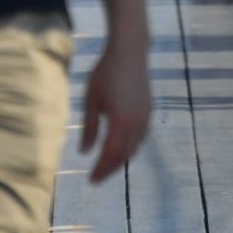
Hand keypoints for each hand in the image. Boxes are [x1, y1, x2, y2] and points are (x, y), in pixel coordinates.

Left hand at [80, 37, 149, 183]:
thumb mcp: (91, 100)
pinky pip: (140, 137)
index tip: (90, 180)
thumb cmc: (105, 73)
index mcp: (120, 120)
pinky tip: (120, 148)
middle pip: (124, 155)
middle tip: (96, 178)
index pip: (110, 154)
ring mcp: (145, 117)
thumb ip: (89, 128)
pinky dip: (129, 148)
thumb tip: (84, 152)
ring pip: (134, 148)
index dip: (101, 170)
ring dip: (120, 160)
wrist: (129, 52)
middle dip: (110, 169)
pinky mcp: (148, 111)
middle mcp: (136, 122)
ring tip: (106, 166)